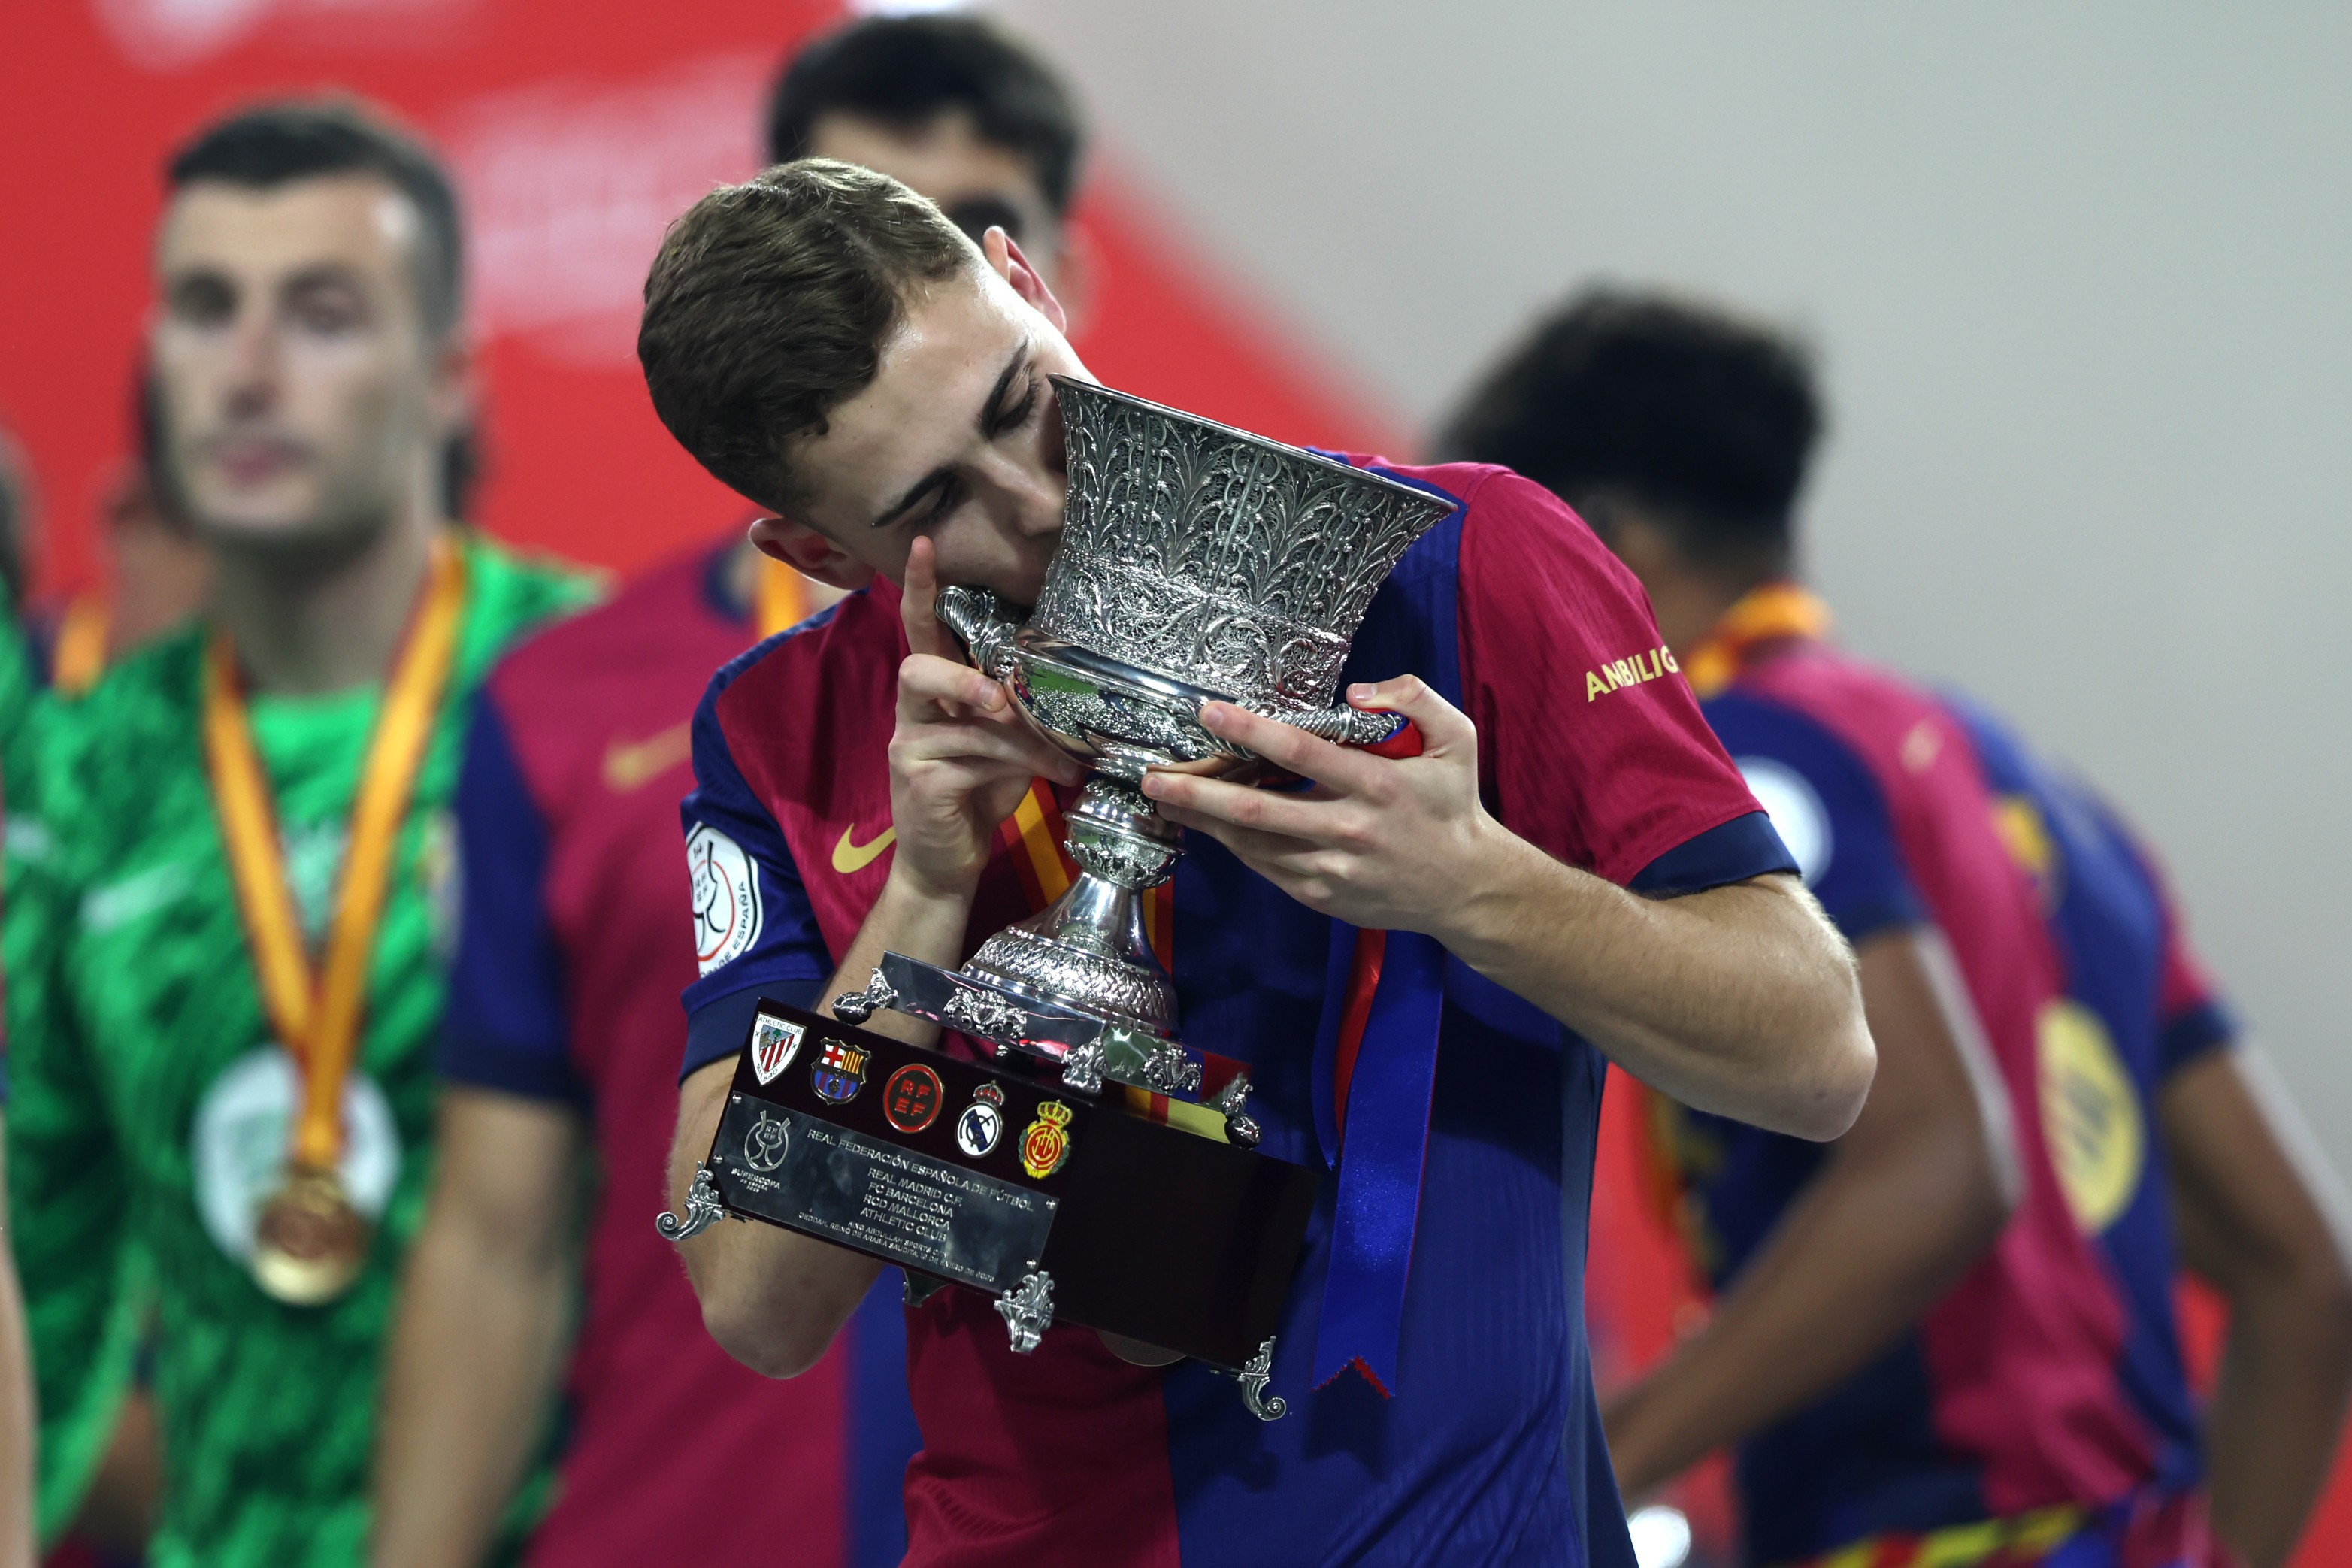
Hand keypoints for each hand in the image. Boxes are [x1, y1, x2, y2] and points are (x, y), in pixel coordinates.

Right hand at [886, 538, 1083, 900]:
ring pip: (967, 725)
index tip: (926, 544)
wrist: (947, 864)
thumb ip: (1018, 716)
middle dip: (961, 679)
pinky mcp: (920, 784)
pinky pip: (976, 761)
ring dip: (1023, 741)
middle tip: (1001, 699)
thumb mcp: (1004, 748)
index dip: (920, 590)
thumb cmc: (978, 797)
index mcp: (931, 696)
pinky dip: (1023, 767)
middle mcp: (910, 715)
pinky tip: (1054, 779)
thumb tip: (1070, 691)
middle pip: (916, 669)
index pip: (919, 632)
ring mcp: (908, 749)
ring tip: (1064, 760)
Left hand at [1140, 675, 1500, 935]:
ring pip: (1252, 843)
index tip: (1209, 711)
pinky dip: (1234, 843)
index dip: (1250, 730)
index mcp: (1377, 785)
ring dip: (1205, 820)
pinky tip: (1211, 823)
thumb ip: (1413, 698)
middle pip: (1257, 809)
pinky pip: (1265, 866)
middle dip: (1197, 793)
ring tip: (1166, 798)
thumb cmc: (1453, 805)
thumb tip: (1356, 692)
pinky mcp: (1321, 895)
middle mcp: (1348, 830)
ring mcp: (1330, 869)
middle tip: (1153, 777)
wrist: (1465, 888)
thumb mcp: (1456, 738)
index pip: (1300, 752)